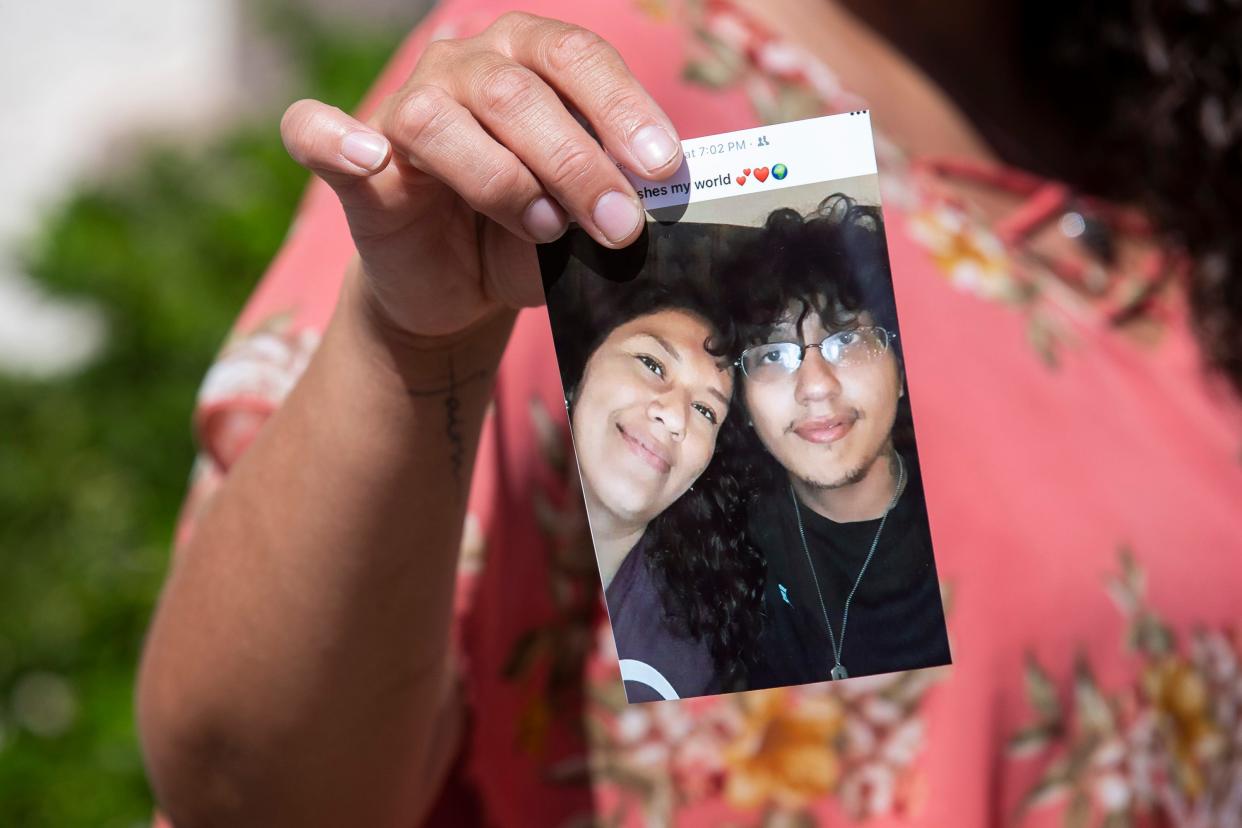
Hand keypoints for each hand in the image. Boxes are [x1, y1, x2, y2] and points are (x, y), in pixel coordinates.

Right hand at [280, 11, 682, 341]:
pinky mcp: (353, 166)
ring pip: (438, 118)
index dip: (622, 108)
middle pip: (517, 92)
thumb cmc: (531, 238)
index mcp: (531, 61)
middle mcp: (465, 69)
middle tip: (619, 225)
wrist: (462, 290)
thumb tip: (653, 207)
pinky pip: (316, 132)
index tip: (662, 168)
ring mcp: (403, 111)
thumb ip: (609, 202)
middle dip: (577, 163)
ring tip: (543, 228)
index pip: (577, 56)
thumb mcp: (582, 222)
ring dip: (499, 177)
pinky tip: (365, 158)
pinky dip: (333, 139)